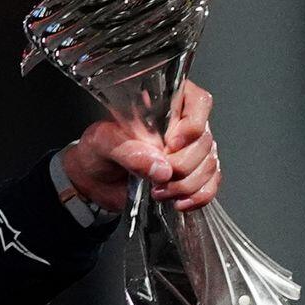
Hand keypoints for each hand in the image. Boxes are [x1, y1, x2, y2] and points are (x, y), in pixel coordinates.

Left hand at [61, 80, 220, 212]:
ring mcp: (191, 151)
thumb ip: (128, 151)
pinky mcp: (193, 175)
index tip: (171, 145)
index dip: (191, 124)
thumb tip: (160, 167)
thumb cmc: (98, 152)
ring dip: (186, 184)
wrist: (94, 181)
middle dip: (182, 165)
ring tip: (158, 192)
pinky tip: (179, 203)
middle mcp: (183, 125)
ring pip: (209, 164)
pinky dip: (198, 196)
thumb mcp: (102, 143)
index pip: (197, 101)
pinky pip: (210, 185)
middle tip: (156, 177)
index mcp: (164, 104)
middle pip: (204, 140)